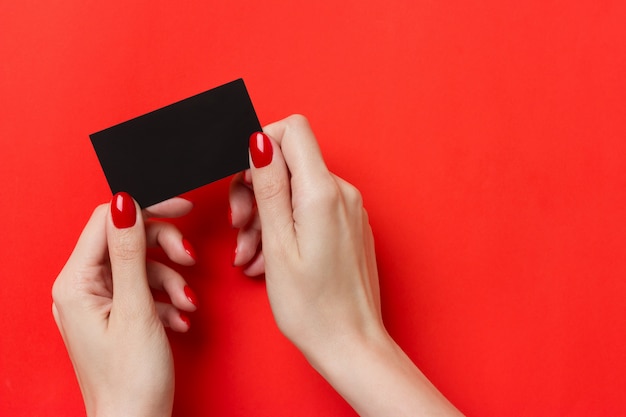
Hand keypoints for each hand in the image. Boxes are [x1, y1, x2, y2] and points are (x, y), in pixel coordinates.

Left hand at [52, 193, 197, 416]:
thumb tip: (124, 202)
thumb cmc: (131, 379)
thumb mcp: (136, 309)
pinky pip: (143, 289)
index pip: (108, 221)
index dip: (146, 207)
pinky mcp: (114, 315)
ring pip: (141, 266)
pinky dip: (166, 299)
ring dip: (171, 279)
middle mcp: (81, 288)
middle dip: (165, 248)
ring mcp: (98, 303)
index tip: (181, 205)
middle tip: (190, 259)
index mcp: (76, 282)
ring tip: (188, 304)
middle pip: (128, 241)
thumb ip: (129, 253)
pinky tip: (179, 318)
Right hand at [230, 115, 462, 415]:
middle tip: (241, 227)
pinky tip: (269, 260)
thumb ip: (269, 187)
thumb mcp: (278, 245)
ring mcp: (349, 210)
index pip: (293, 129)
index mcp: (323, 192)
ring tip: (250, 257)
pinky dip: (286, 228)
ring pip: (297, 191)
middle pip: (291, 162)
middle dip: (257, 189)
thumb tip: (259, 140)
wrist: (352, 344)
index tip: (245, 183)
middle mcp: (342, 193)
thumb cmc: (313, 307)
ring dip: (267, 216)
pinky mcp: (348, 227)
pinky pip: (311, 211)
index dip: (261, 145)